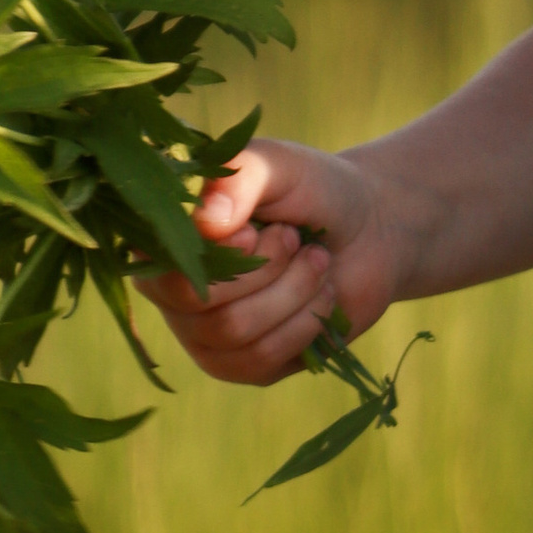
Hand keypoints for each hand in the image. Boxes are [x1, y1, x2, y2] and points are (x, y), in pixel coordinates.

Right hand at [141, 137, 421, 386]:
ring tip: (316, 261)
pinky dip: (304, 322)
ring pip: (235, 332)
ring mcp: (205, 335)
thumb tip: (207, 223)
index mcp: (167, 237)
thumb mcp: (279, 166)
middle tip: (295, 238)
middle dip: (266, 268)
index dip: (214, 253)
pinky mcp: (243, 366)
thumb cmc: (313, 190)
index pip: (161, 262)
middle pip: (202, 304)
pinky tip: (321, 293)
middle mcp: (173, 290)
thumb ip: (240, 178)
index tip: (254, 231)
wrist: (371, 230)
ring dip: (293, 291)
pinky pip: (262, 359)